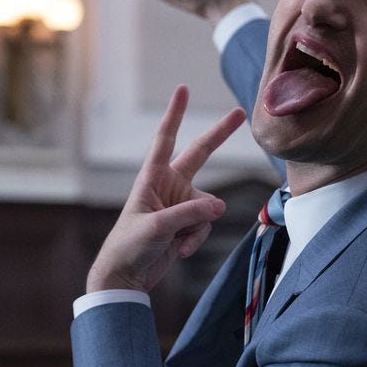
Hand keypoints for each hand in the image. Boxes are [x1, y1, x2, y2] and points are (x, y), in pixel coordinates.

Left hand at [87, 85, 246, 293]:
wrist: (126, 277)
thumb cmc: (130, 246)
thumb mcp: (156, 227)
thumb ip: (189, 213)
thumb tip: (220, 205)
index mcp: (152, 177)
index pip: (165, 139)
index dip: (175, 114)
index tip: (182, 89)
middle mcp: (169, 186)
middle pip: (200, 154)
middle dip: (220, 135)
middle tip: (239, 113)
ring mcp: (180, 204)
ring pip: (207, 206)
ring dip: (197, 225)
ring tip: (176, 241)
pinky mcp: (187, 223)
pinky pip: (204, 225)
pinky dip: (195, 239)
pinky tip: (179, 251)